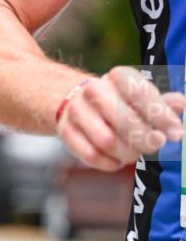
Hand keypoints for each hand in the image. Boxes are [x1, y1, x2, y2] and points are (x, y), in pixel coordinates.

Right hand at [57, 66, 185, 170]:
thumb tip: (181, 105)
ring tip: (134, 153)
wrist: (78, 102)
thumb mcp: (141, 95)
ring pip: (107, 141)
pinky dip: (109, 163)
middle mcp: (94, 90)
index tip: (176, 134)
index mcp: (118, 76)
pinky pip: (91, 155)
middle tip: (155, 145)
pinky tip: (117, 160)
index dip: (162, 116)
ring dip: (126, 153)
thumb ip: (162, 102)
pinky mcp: (66, 131)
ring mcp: (76, 111)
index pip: (142, 95)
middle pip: (124, 121)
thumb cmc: (119, 101)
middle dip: (145, 139)